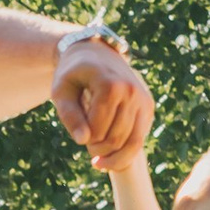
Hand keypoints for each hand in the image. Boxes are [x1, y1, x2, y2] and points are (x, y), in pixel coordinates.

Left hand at [54, 42, 152, 164]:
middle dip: (98, 150)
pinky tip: (110, 155)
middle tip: (86, 146)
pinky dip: (126, 152)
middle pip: (115, 139)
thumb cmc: (74, 74)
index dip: (85, 140)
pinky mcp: (148, 107)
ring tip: (97, 156)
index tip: (78, 136)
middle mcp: (131, 92)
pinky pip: (140, 139)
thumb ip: (69, 116)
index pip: (98, 130)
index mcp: (110, 85)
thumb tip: (84, 141)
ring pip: (132, 144)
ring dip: (113, 155)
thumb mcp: (61, 92)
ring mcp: (143, 99)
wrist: (96, 54)